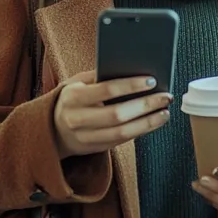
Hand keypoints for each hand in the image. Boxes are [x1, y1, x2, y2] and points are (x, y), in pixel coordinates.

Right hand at [53, 70, 171, 158]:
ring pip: (122, 133)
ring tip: (165, 112)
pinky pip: (122, 141)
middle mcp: (76, 119)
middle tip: (165, 97)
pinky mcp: (94, 149)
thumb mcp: (77, 83)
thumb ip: (99, 75)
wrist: (52, 129)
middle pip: (117, 115)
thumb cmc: (72, 98)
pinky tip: (154, 121)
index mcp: (72, 97)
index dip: (130, 85)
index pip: (106, 89)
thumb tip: (132, 69)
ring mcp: (85, 137)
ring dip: (148, 122)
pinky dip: (141, 131)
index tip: (151, 80)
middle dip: (145, 105)